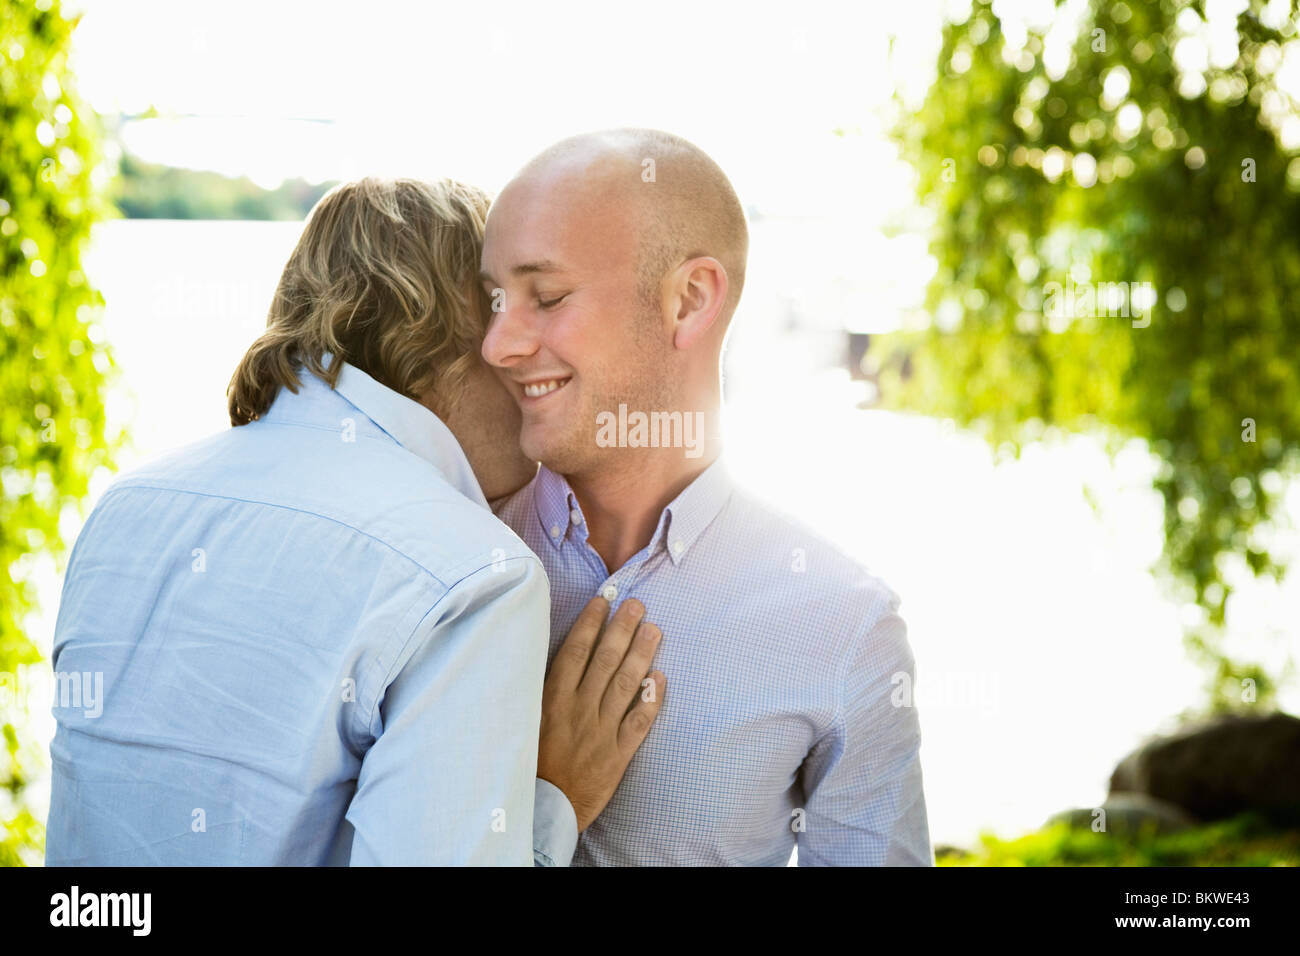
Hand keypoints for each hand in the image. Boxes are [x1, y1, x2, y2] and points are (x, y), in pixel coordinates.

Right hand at [536, 596, 664, 831]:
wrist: (542, 809)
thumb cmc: (530, 761)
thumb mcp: (526, 719)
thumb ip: (543, 689)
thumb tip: (561, 655)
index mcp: (553, 699)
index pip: (576, 652)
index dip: (591, 624)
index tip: (604, 602)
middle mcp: (579, 709)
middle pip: (606, 661)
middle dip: (622, 629)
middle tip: (638, 605)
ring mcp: (601, 730)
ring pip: (626, 685)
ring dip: (642, 655)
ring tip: (654, 630)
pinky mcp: (618, 753)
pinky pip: (639, 722)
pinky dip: (651, 700)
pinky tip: (660, 678)